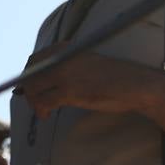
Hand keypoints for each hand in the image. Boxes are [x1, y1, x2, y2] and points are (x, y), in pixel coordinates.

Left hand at [18, 42, 153, 118]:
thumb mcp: (85, 62)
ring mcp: (64, 74)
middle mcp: (62, 58)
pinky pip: (43, 101)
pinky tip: (46, 115)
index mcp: (65, 49)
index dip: (28, 75)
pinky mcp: (70, 91)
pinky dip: (40, 110)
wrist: (136, 84)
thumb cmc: (113, 76)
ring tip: (42, 110)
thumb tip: (40, 80)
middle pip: (30, 74)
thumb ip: (65, 66)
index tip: (29, 87)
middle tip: (34, 101)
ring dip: (33, 101)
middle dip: (28, 90)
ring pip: (33, 88)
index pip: (34, 60)